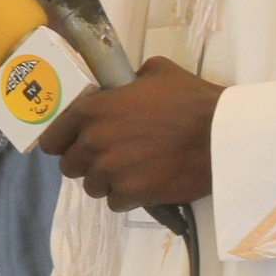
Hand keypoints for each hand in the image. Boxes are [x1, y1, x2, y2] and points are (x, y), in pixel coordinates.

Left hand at [37, 56, 219, 210]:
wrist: (223, 135)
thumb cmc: (191, 100)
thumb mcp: (158, 72)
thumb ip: (132, 77)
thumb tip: (128, 81)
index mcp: (91, 111)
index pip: (52, 139)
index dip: (63, 143)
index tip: (74, 146)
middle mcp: (93, 142)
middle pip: (69, 167)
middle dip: (86, 164)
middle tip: (107, 159)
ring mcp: (111, 170)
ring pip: (92, 187)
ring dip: (106, 182)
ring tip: (128, 174)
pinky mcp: (133, 193)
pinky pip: (115, 203)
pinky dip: (126, 198)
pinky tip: (142, 187)